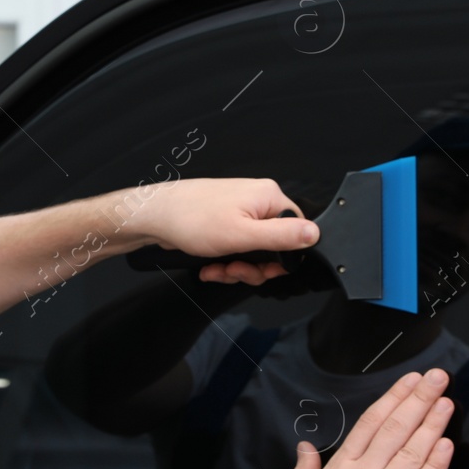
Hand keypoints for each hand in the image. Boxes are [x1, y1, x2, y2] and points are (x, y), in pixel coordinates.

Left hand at [133, 178, 319, 285]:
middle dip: (254, 267)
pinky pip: (237, 249)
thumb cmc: (191, 219)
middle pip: (275, 246)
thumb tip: (315, 234)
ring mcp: (240, 211)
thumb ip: (281, 236)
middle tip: (234, 271)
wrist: (153, 215)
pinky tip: (210, 267)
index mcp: (268, 197)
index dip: (283, 258)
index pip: (297, 231)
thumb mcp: (242, 235)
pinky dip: (225, 262)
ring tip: (216, 269)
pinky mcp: (225, 222)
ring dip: (236, 268)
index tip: (263, 270)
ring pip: (254, 252)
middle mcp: (257, 201)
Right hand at [268, 368, 455, 468]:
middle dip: (418, 400)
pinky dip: (435, 465)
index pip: (371, 423)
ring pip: (411, 452)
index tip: (410, 381)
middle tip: (438, 377)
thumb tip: (305, 447)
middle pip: (395, 428)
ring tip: (447, 402)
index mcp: (339, 468)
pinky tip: (447, 445)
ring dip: (431, 425)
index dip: (393, 399)